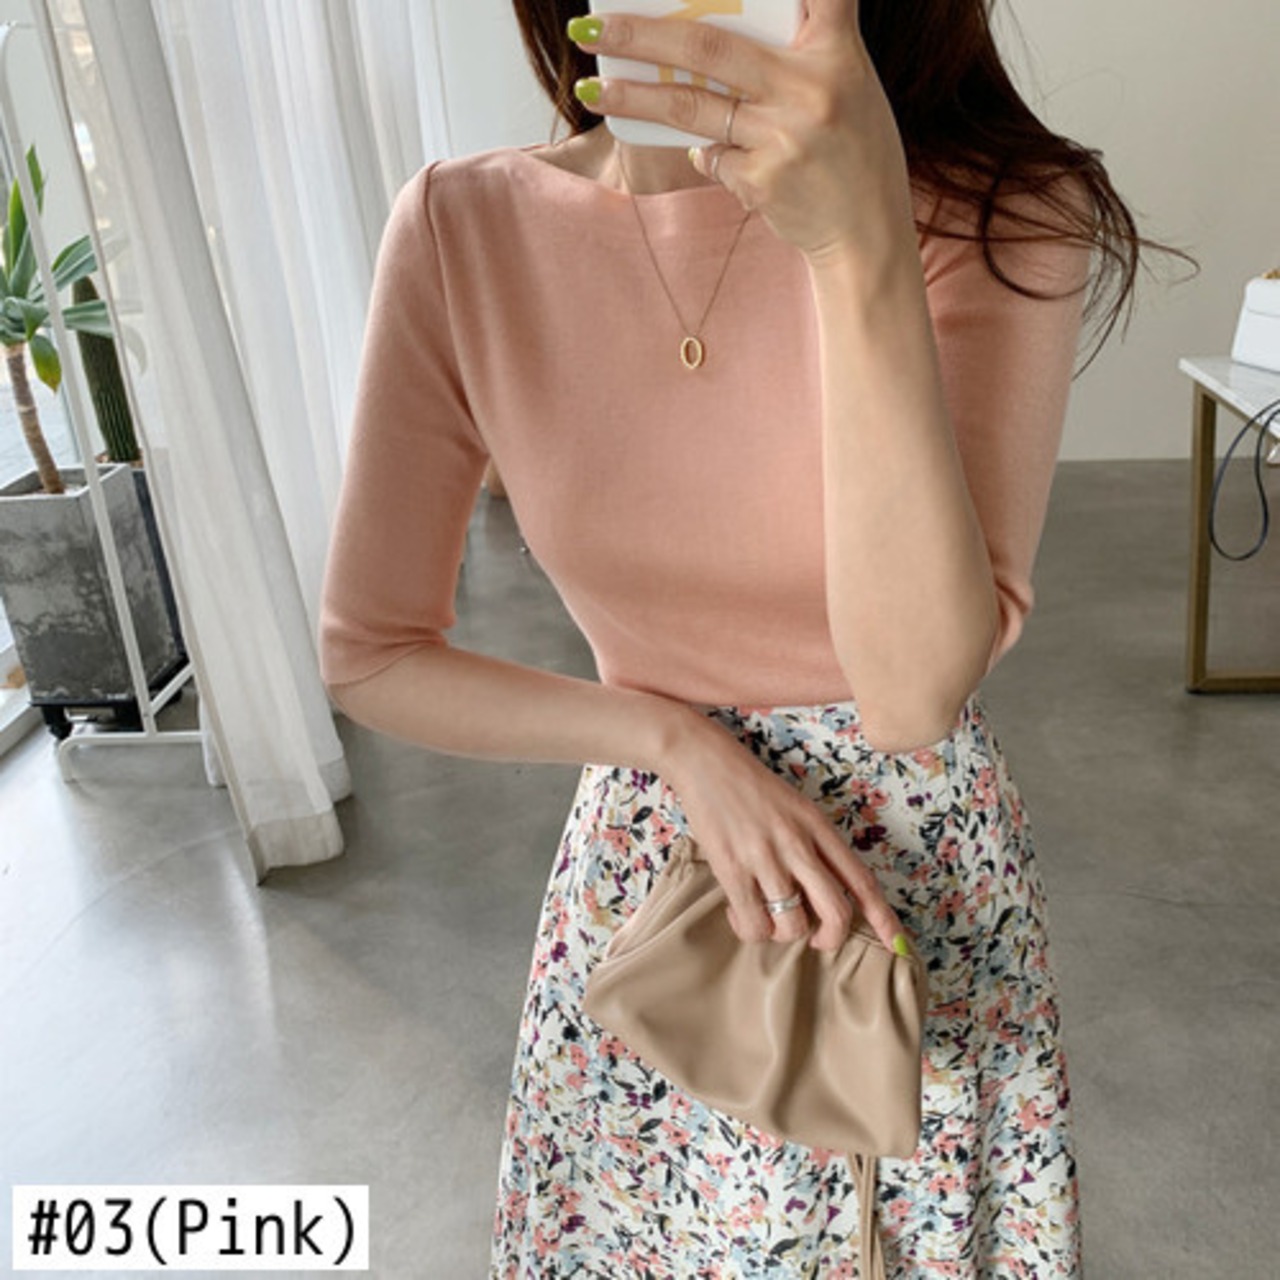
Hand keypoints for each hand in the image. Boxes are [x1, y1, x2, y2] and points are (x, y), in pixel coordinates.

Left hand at [569, 0, 916, 266]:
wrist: (865, 236)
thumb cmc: (853, 153)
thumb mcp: (846, 87)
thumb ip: (792, 60)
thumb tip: (702, 49)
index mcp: (837, 53)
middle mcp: (809, 89)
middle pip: (706, 45)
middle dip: (639, 33)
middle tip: (590, 26)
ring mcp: (782, 136)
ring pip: (689, 105)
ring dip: (633, 95)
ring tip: (592, 88)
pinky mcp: (761, 180)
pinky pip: (712, 155)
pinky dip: (709, 153)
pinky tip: (724, 159)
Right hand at [659, 707, 908, 954]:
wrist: (704, 761)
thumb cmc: (750, 786)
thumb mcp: (796, 808)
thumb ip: (815, 844)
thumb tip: (827, 891)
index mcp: (819, 826)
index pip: (861, 880)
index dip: (883, 917)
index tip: (897, 944)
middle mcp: (798, 843)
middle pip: (836, 912)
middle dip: (830, 938)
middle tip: (815, 938)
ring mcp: (765, 857)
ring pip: (793, 925)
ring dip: (782, 933)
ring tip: (767, 916)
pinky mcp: (731, 868)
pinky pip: (753, 924)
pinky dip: (750, 929)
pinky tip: (740, 912)